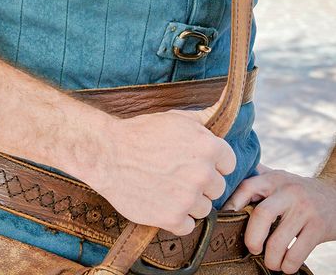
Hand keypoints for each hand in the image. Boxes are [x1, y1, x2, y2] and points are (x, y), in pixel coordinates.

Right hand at [88, 104, 235, 236]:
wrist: (109, 154)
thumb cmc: (142, 132)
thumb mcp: (176, 118)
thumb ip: (205, 119)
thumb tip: (224, 112)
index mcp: (208, 147)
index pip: (229, 163)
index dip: (213, 161)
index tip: (195, 160)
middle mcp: (203, 174)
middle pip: (217, 187)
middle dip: (201, 182)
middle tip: (179, 173)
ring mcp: (188, 198)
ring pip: (204, 208)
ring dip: (190, 201)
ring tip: (168, 187)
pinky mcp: (172, 218)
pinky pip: (188, 226)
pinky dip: (177, 218)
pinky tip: (163, 202)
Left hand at [223, 165, 335, 273]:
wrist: (335, 196)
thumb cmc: (298, 190)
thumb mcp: (279, 178)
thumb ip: (257, 178)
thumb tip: (226, 183)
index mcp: (273, 179)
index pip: (247, 187)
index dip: (232, 205)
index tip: (225, 221)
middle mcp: (288, 192)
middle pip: (262, 215)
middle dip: (252, 238)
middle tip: (252, 248)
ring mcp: (304, 210)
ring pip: (278, 240)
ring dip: (271, 259)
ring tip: (271, 262)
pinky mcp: (317, 228)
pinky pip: (297, 253)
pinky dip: (287, 265)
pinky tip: (286, 265)